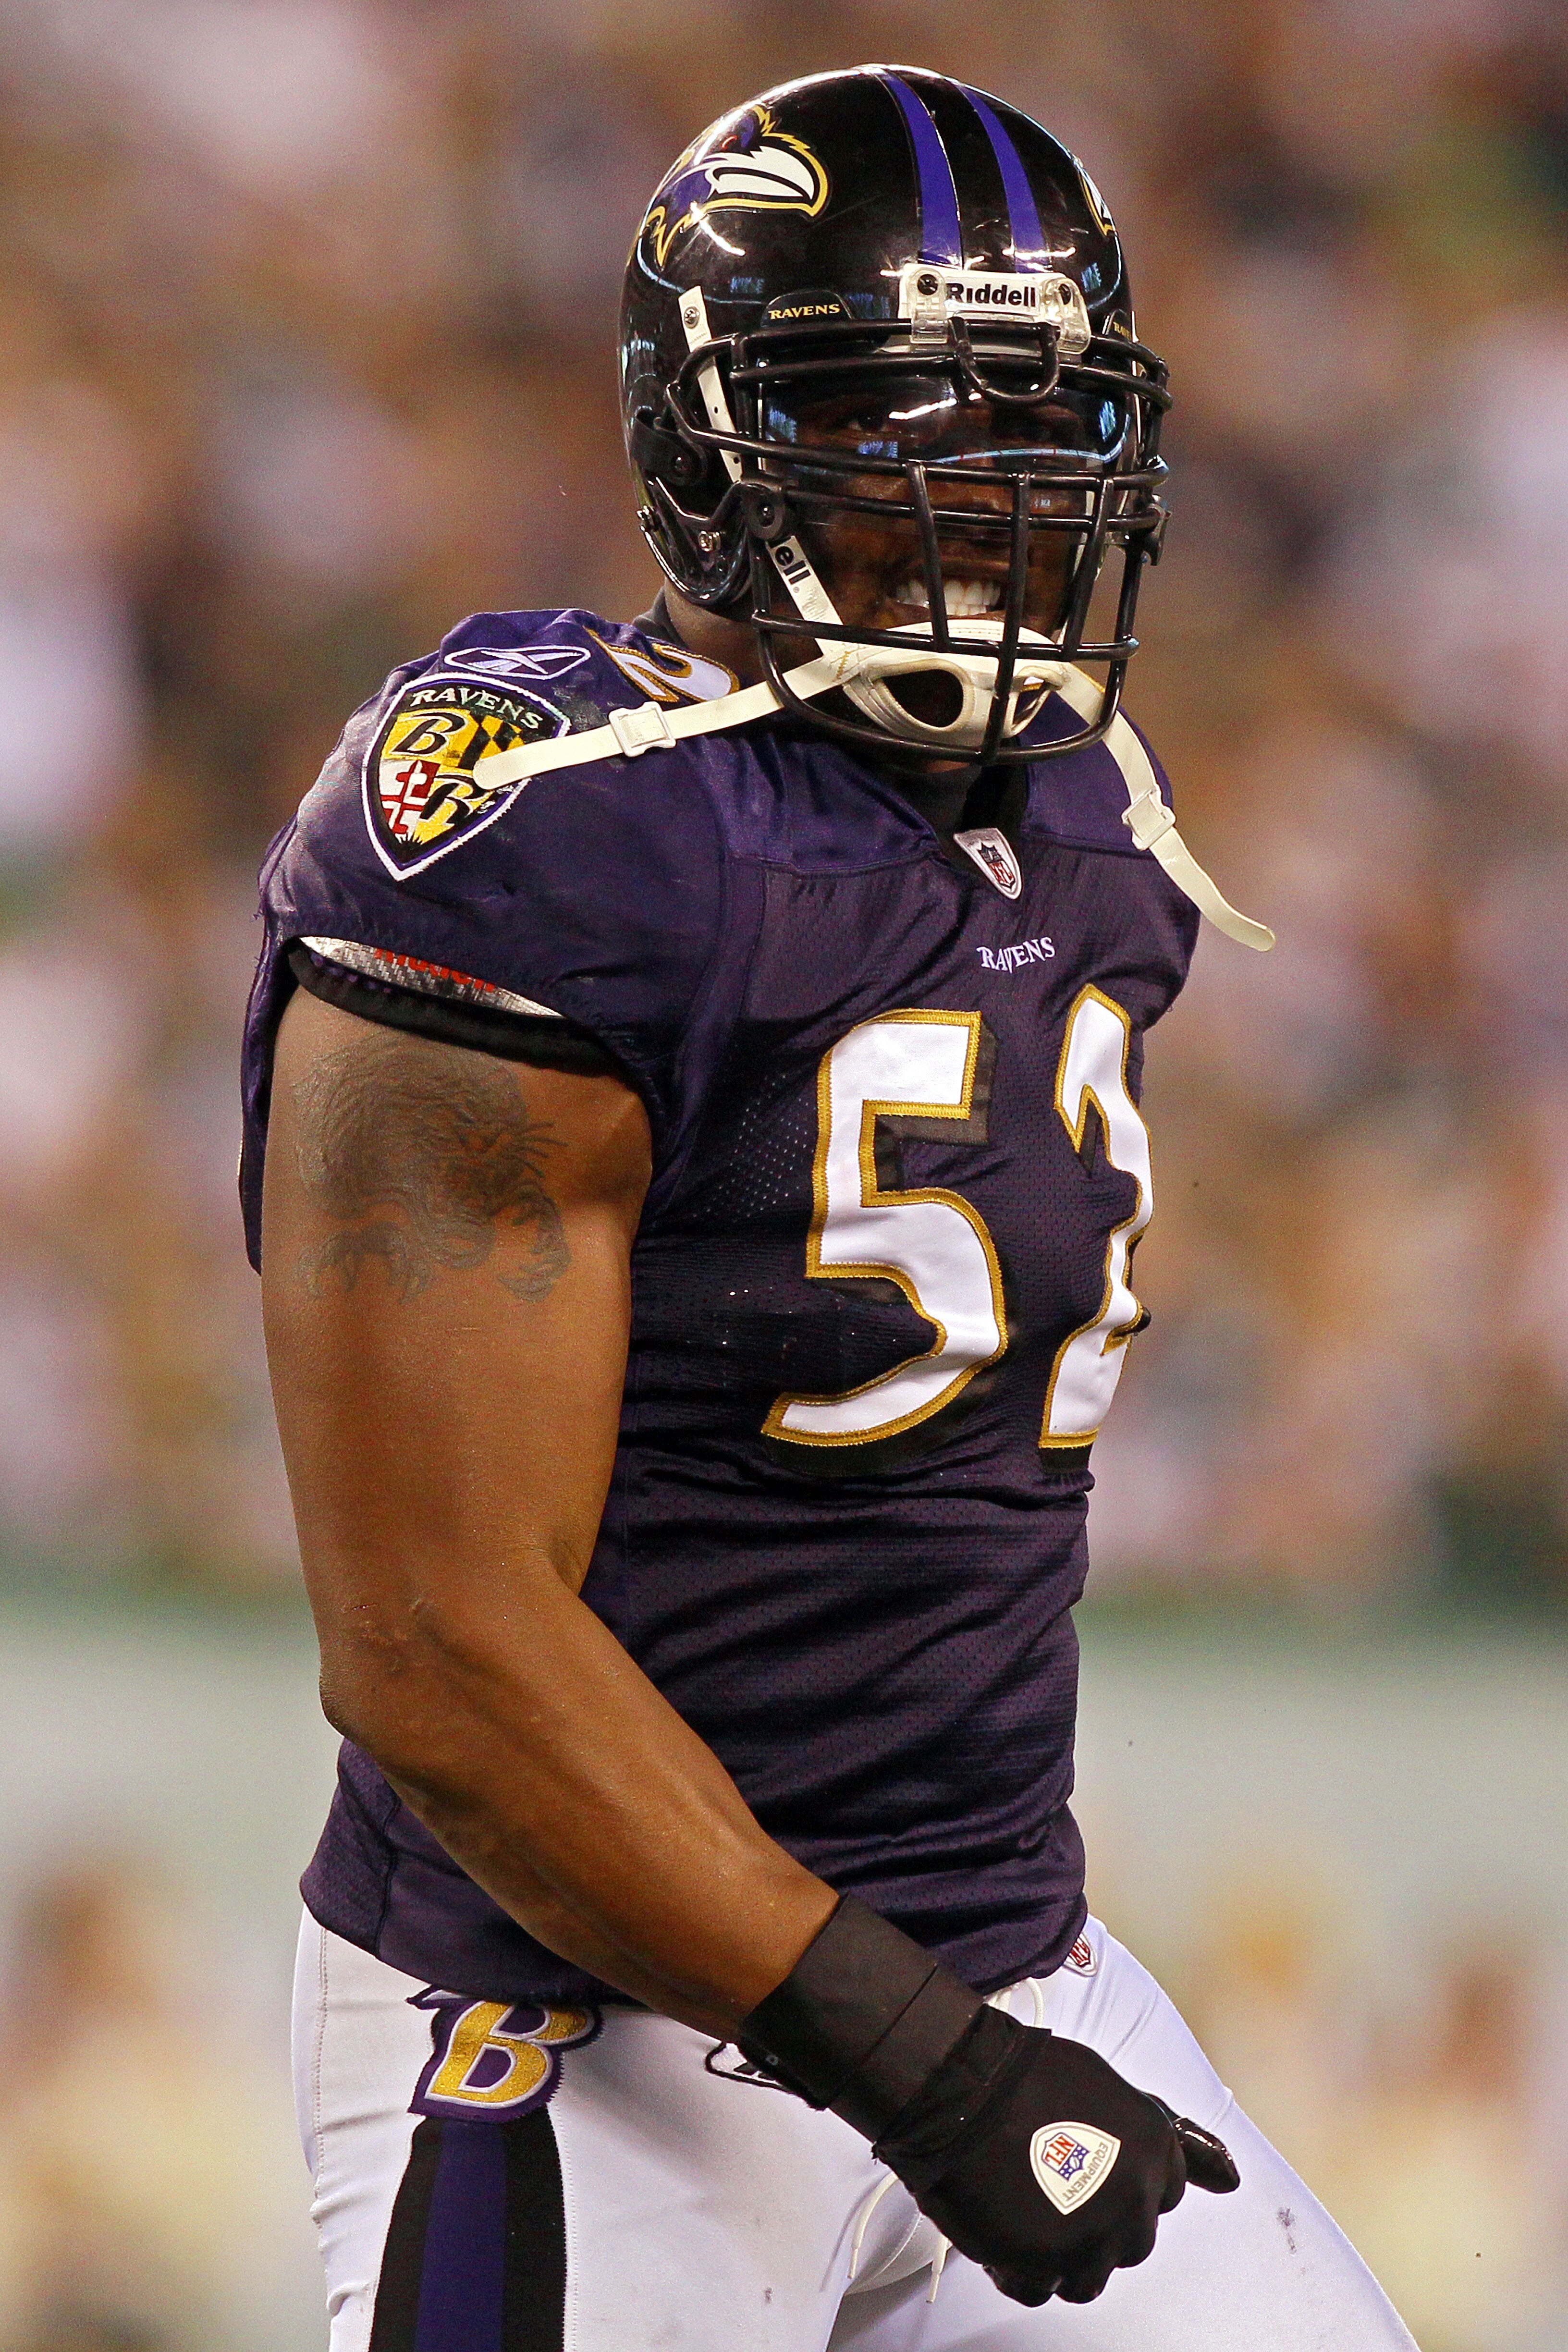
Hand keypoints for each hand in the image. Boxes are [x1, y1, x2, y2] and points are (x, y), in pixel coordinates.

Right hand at [875, 2010, 1235, 2305]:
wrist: (964, 2084)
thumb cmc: (1029, 2076)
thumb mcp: (1113, 2089)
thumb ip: (1171, 2138)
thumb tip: (1232, 2179)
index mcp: (1156, 2153)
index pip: (1166, 2194)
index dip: (1125, 2180)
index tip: (1097, 2169)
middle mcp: (1135, 2200)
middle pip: (1130, 2240)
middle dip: (1095, 2220)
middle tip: (1051, 2183)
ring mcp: (1094, 2236)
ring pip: (1090, 2276)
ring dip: (1060, 2251)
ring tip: (1025, 2207)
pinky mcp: (1048, 2263)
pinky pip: (1042, 2290)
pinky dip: (1020, 2268)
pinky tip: (1002, 2226)